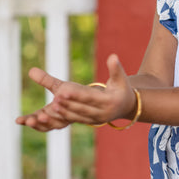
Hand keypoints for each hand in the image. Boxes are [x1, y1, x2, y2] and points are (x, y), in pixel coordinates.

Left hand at [16, 54, 135, 131]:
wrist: (127, 106)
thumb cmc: (122, 88)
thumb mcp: (121, 78)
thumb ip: (115, 68)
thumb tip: (113, 56)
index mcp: (110, 101)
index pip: (91, 98)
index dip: (76, 95)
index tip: (63, 91)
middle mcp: (103, 113)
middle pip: (83, 108)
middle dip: (68, 104)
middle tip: (54, 98)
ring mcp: (97, 120)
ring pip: (78, 115)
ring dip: (64, 111)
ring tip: (51, 105)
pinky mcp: (91, 122)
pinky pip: (76, 119)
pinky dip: (65, 116)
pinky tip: (54, 111)